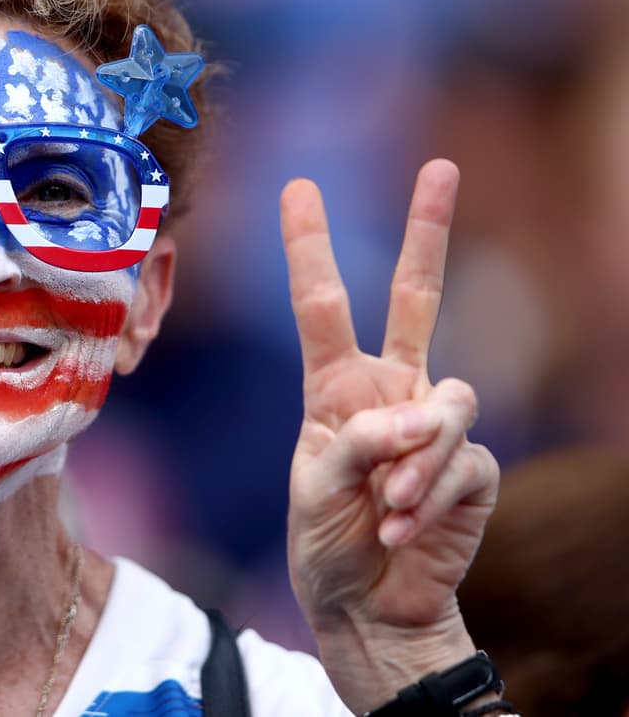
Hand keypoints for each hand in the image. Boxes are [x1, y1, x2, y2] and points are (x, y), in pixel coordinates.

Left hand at [280, 159, 498, 710]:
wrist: (367, 604)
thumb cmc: (326, 539)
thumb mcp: (314, 488)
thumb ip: (358, 442)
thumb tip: (421, 414)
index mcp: (336, 386)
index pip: (322, 304)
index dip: (310, 246)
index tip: (298, 187)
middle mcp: (389, 391)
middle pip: (418, 298)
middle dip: (429, 232)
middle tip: (442, 165)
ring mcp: (434, 426)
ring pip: (449, 400)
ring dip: (415, 458)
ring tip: (388, 504)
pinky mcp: (471, 466)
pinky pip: (462, 460)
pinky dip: (430, 496)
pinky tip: (405, 527)